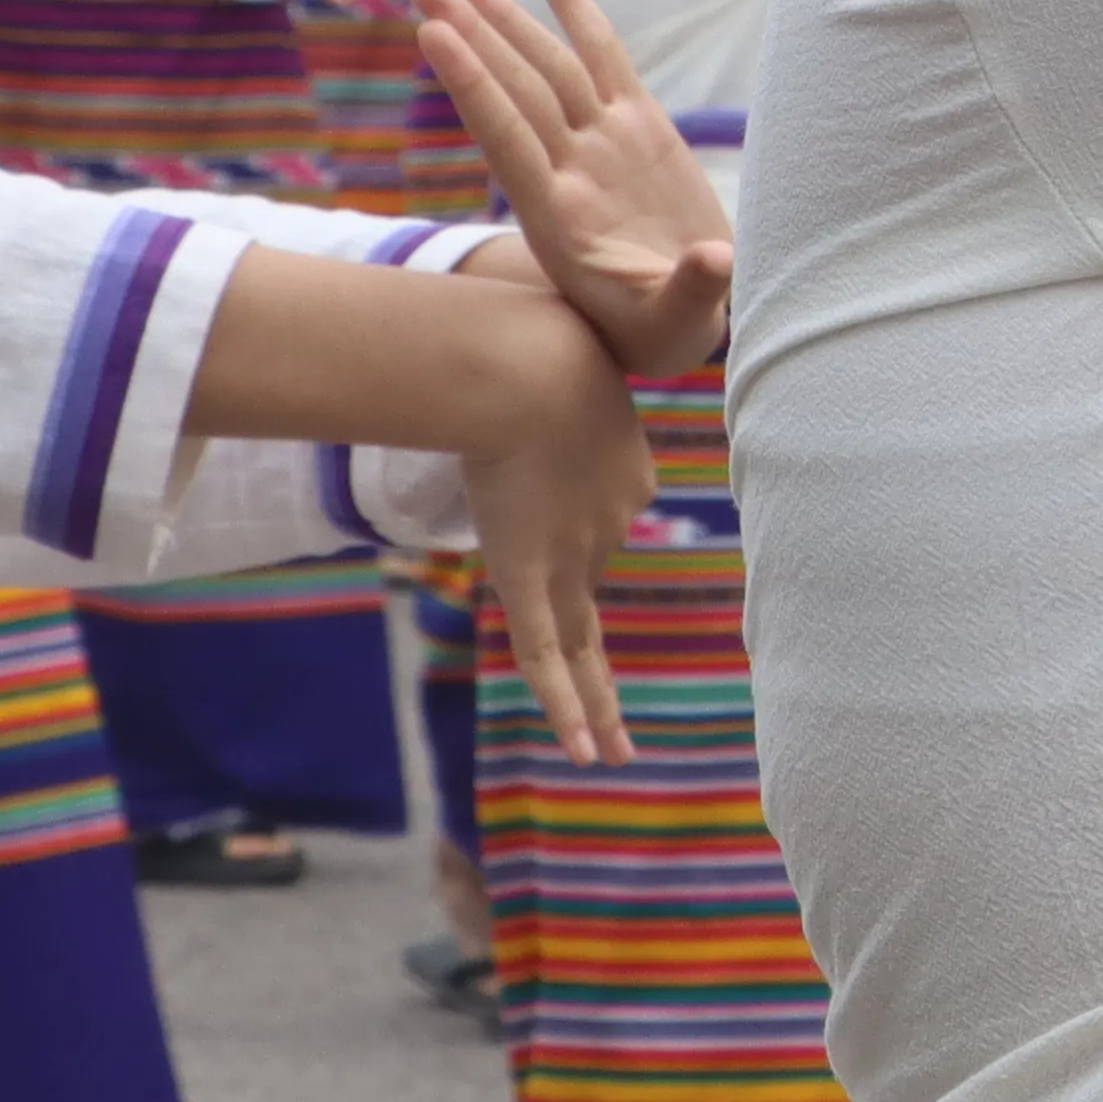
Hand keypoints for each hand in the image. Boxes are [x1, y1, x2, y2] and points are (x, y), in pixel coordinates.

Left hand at [416, 0, 737, 379]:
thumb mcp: (677, 319)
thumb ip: (693, 288)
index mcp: (565, 214)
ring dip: (497, 17)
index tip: (434, 36)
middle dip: (472, 32)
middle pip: (517, 86)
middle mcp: (574, 167)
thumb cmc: (667, 330)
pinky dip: (571, 7)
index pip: (510, 136)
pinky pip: (599, 52)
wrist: (676, 320)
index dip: (474, 85)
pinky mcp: (636, 124)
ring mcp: (601, 141)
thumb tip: (716, 260)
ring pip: (544, 65)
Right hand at [462, 319, 650, 770]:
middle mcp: (609, 526)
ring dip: (598, 706)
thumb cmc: (529, 346)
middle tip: (623, 725)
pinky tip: (583, 750)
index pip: (600, 528)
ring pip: (584, 647)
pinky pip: (550, 655)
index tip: (577, 563)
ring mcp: (573, 557)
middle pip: (596, 605)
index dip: (585, 551)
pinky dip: (568, 705)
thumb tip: (479, 364)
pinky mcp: (532, 576)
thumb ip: (523, 382)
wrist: (531, 366)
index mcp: (623, 476)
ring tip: (614, 755)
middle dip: (604, 669)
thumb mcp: (544, 360)